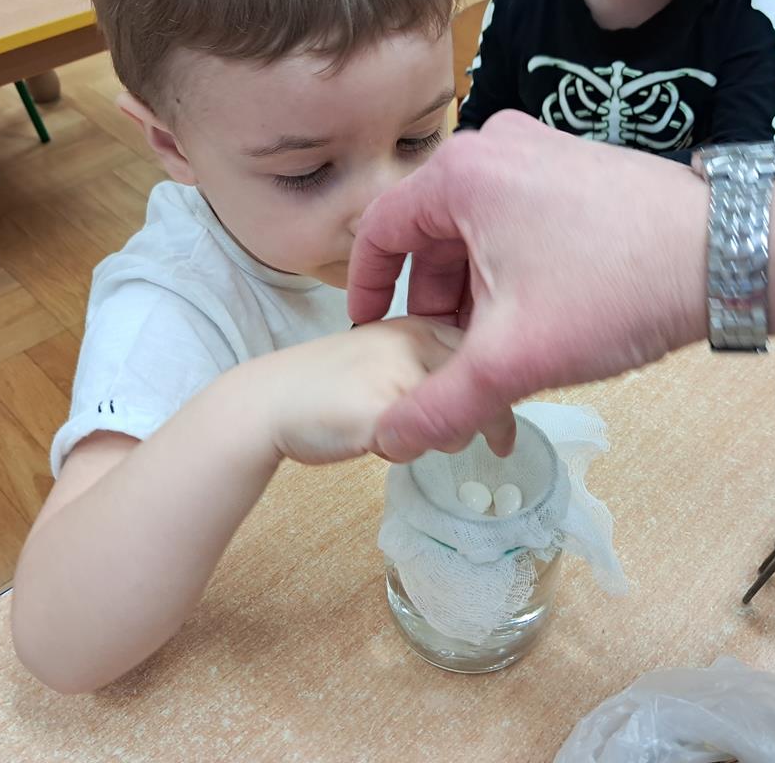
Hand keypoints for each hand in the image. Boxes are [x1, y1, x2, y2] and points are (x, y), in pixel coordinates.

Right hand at [265, 317, 514, 464]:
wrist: (267, 402)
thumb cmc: (329, 388)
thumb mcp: (389, 362)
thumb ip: (435, 371)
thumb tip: (492, 404)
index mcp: (420, 323)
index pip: (488, 355)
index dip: (498, 392)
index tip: (506, 425)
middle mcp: (416, 338)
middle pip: (487, 388)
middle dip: (483, 421)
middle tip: (484, 444)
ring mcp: (401, 370)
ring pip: (462, 422)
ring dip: (441, 439)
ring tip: (398, 432)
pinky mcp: (385, 406)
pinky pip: (427, 443)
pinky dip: (409, 452)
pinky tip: (378, 442)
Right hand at [349, 111, 709, 460]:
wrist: (729, 257)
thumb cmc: (618, 289)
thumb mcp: (513, 358)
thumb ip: (440, 404)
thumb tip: (388, 438)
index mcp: (462, 174)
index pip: (380, 230)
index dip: (365, 289)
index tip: (371, 332)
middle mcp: (496, 149)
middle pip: (431, 235)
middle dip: (433, 303)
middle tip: (448, 357)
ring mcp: (542, 153)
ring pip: (477, 233)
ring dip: (474, 293)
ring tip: (499, 347)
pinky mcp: (577, 172)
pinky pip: (517, 223)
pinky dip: (510, 272)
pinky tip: (537, 317)